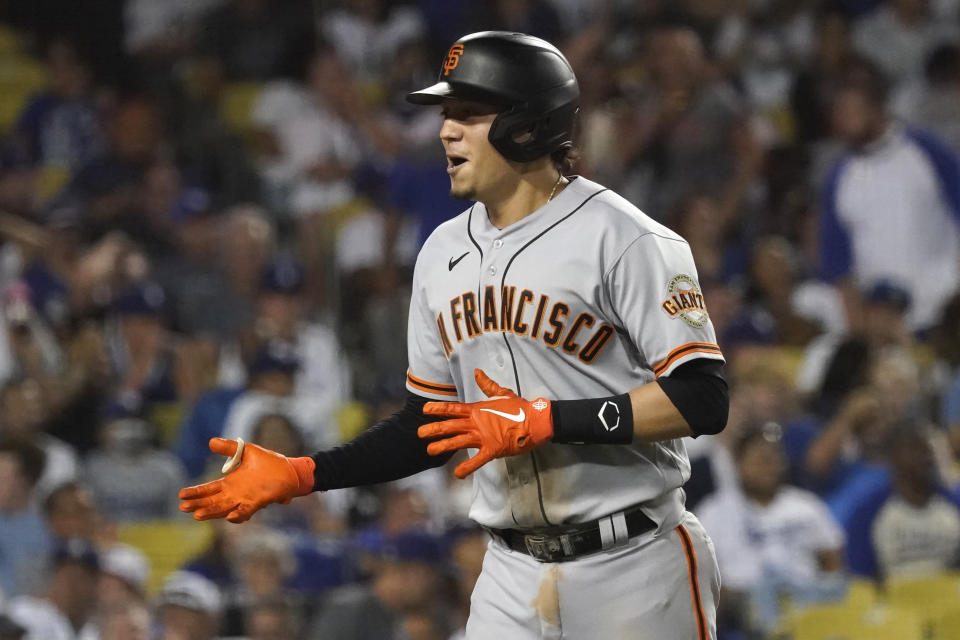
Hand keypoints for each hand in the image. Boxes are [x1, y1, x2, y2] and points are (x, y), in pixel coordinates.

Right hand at [178, 438, 314, 522]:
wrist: (291, 470)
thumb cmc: (270, 463)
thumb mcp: (247, 451)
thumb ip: (229, 448)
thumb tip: (210, 441)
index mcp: (231, 483)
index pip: (208, 489)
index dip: (195, 492)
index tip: (181, 495)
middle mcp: (235, 494)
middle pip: (212, 501)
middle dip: (198, 505)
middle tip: (183, 507)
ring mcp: (246, 499)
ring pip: (224, 508)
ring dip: (211, 512)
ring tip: (197, 515)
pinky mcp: (259, 501)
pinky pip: (246, 511)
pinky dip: (238, 515)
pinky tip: (229, 517)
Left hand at [418, 369, 552, 477]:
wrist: (535, 421)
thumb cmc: (519, 407)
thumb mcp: (502, 393)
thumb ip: (487, 385)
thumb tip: (477, 372)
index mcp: (477, 410)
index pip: (453, 408)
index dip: (437, 409)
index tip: (424, 410)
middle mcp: (476, 423)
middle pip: (450, 426)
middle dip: (433, 429)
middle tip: (419, 433)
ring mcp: (483, 437)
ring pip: (458, 442)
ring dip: (443, 446)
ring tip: (430, 450)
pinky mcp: (492, 450)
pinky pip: (477, 460)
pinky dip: (467, 468)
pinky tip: (457, 474)